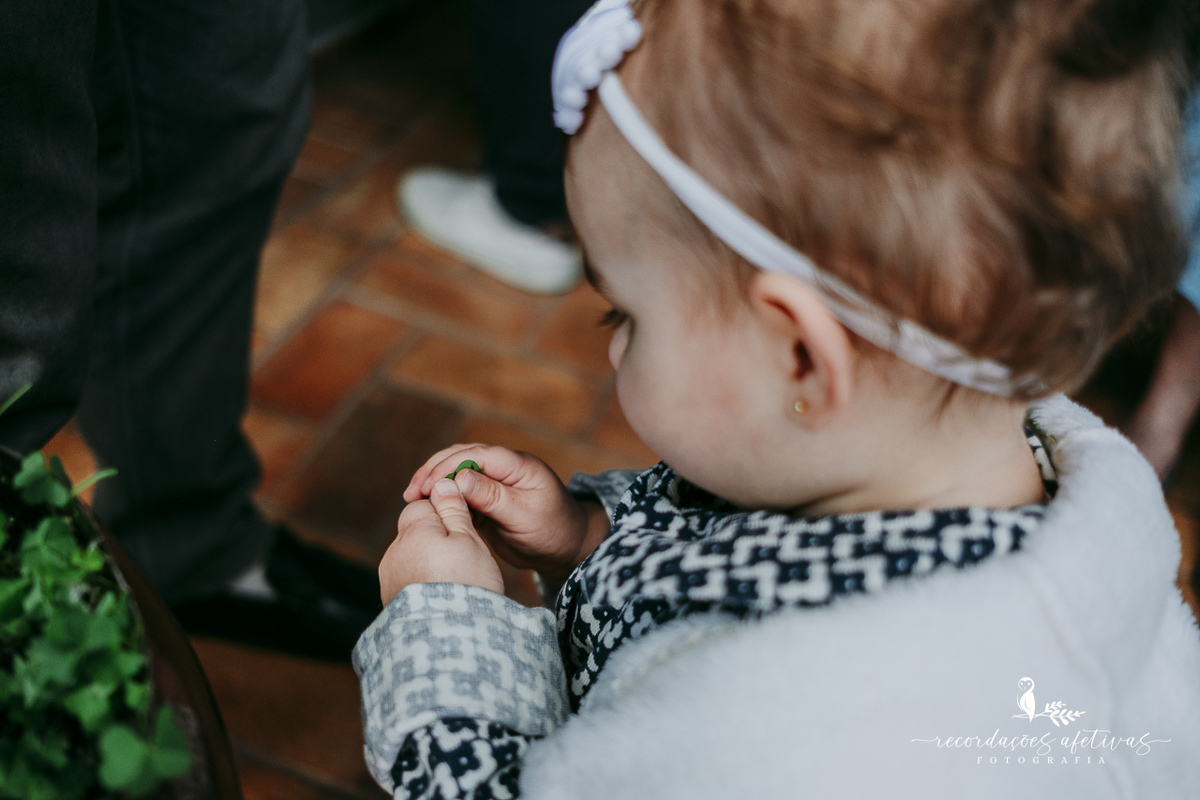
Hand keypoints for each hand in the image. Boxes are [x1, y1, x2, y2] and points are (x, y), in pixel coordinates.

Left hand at [379, 479, 503, 605]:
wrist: (448, 638)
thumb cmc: (466, 583)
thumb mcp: (468, 540)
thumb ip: (453, 509)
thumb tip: (442, 482)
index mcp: (412, 531)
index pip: (422, 504)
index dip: (444, 511)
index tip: (464, 527)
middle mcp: (394, 551)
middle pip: (416, 531)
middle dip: (437, 538)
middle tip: (464, 557)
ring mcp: (389, 577)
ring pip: (412, 556)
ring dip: (429, 561)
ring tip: (454, 580)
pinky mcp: (390, 599)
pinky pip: (408, 579)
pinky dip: (422, 582)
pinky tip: (441, 595)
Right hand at [404, 444, 609, 584]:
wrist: (565, 549)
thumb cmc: (553, 530)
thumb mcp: (524, 514)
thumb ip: (493, 496)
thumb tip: (460, 478)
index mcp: (517, 464)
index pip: (476, 454)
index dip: (449, 466)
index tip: (428, 485)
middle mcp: (503, 469)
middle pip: (460, 458)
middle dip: (434, 471)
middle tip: (412, 492)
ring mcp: (493, 483)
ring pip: (456, 474)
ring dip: (434, 483)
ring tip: (411, 498)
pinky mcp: (485, 500)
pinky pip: (459, 493)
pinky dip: (441, 498)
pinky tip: (425, 508)